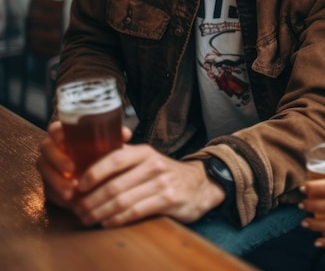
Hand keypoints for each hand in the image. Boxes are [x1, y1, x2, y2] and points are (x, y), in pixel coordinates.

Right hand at [36, 121, 132, 212]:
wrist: (102, 174)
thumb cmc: (103, 153)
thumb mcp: (109, 144)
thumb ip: (115, 137)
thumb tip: (126, 134)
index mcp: (67, 134)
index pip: (55, 128)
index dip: (56, 133)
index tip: (64, 139)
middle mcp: (55, 149)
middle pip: (46, 149)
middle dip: (57, 159)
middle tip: (71, 169)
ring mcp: (50, 167)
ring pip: (45, 171)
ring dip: (56, 181)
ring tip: (71, 191)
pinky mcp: (50, 184)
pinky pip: (48, 189)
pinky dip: (58, 194)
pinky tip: (69, 199)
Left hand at [72, 146, 224, 226]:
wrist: (199, 184)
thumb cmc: (164, 173)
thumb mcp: (146, 159)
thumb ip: (122, 159)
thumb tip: (84, 166)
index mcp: (144, 152)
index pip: (115, 158)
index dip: (93, 173)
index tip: (77, 187)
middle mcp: (153, 164)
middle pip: (114, 184)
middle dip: (91, 200)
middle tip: (77, 209)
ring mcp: (162, 182)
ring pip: (122, 200)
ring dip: (100, 212)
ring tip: (87, 218)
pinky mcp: (169, 199)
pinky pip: (135, 212)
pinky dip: (117, 219)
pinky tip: (107, 222)